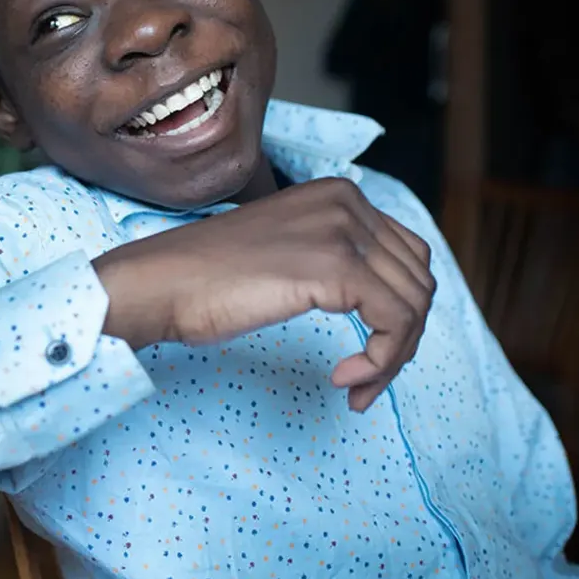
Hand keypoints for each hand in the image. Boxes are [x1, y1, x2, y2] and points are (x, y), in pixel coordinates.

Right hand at [94, 178, 435, 410]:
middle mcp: (348, 201)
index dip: (399, 312)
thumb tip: (379, 297)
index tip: (370, 353)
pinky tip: (344, 379)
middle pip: (418, 280)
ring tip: (356, 385)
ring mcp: (343, 231)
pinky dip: (382, 362)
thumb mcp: (287, 251)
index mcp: (338, 193)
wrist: (160, 283)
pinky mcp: (335, 268)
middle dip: (403, 339)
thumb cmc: (206, 279)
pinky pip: (395, 324)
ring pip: (414, 305)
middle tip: (366, 378)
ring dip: (393, 358)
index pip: (408, 254)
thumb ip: (333, 257)